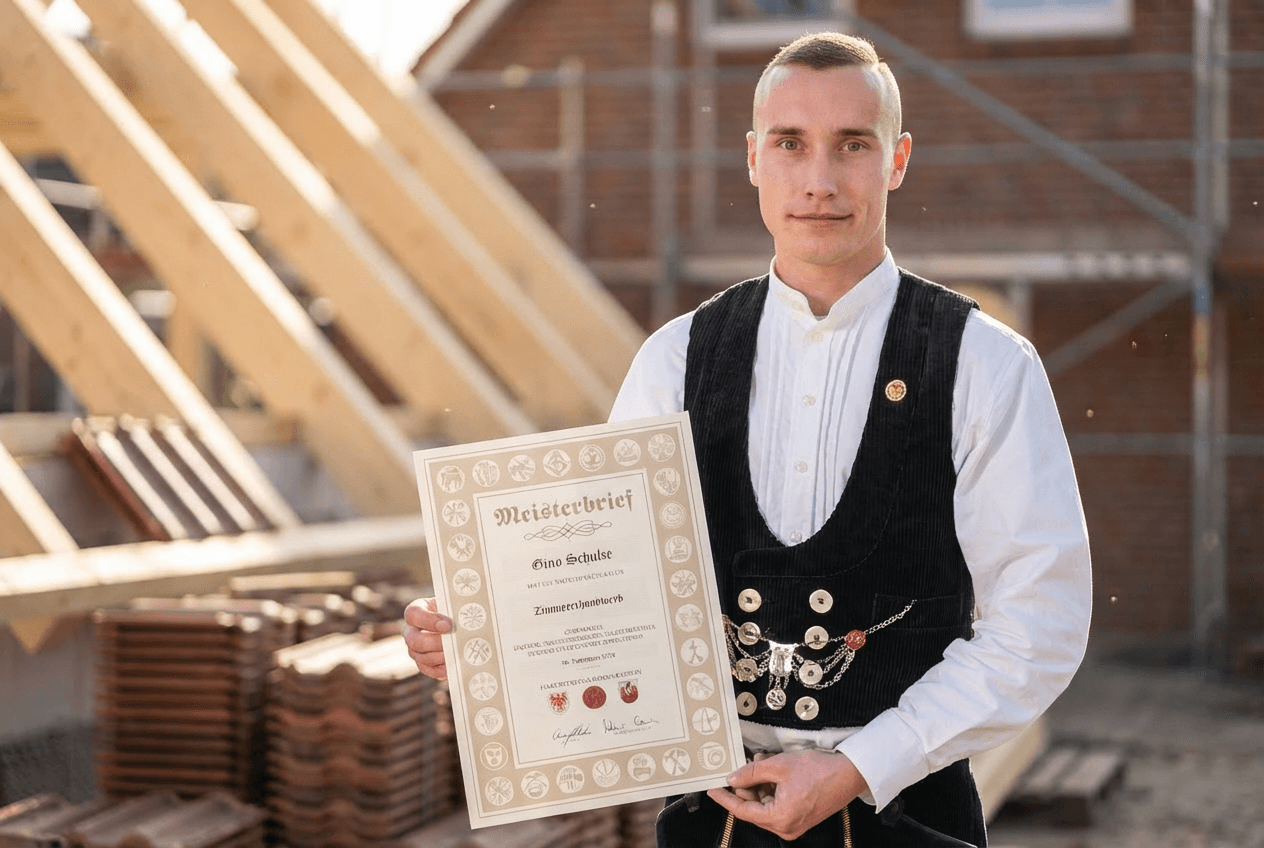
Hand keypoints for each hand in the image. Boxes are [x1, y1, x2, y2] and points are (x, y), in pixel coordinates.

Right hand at [403, 597, 451, 679]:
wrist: (452, 622)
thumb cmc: (450, 610)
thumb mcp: (449, 604)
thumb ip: (451, 609)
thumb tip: (459, 621)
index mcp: (414, 612)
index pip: (413, 615)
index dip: (429, 621)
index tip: (448, 625)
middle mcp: (409, 631)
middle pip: (414, 641)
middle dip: (435, 643)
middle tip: (453, 642)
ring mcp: (413, 649)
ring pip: (421, 657)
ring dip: (440, 657)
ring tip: (456, 654)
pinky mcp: (421, 662)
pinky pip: (427, 669)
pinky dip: (440, 669)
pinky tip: (453, 665)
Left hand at [707, 749, 867, 840]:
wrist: (849, 775)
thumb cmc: (819, 771)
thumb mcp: (779, 766)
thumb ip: (751, 773)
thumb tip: (733, 778)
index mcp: (779, 818)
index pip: (742, 810)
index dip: (725, 798)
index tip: (713, 790)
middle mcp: (785, 827)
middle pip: (753, 808)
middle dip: (748, 785)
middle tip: (748, 764)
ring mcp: (794, 825)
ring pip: (764, 805)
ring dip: (760, 784)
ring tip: (764, 762)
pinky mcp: (800, 818)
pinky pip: (776, 806)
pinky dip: (772, 790)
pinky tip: (773, 771)